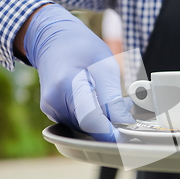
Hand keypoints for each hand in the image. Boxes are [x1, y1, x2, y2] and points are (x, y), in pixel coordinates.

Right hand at [21, 4, 133, 141]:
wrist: (53, 40)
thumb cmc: (81, 48)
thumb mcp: (105, 66)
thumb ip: (112, 97)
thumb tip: (123, 123)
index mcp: (67, 85)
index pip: (91, 119)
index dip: (111, 133)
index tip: (128, 138)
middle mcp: (54, 102)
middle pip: (89, 126)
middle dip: (111, 124)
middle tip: (126, 107)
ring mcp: (51, 109)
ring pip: (85, 127)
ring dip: (102, 120)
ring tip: (109, 96)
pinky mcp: (54, 113)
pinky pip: (79, 122)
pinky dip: (93, 117)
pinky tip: (97, 99)